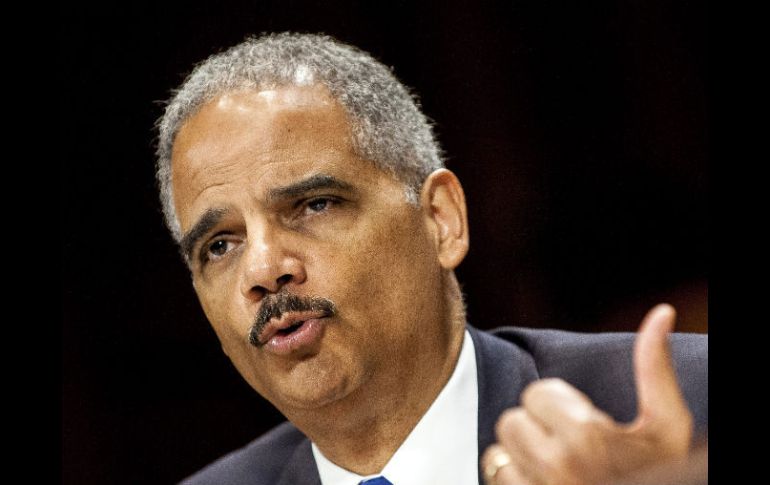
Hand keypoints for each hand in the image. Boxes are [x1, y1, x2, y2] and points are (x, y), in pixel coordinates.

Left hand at [481, 304, 693, 484]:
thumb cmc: (660, 474)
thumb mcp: (667, 426)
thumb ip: (655, 369)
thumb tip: (661, 313)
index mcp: (588, 436)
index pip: (536, 394)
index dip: (558, 405)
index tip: (583, 423)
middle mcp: (556, 466)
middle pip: (511, 421)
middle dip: (536, 428)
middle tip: (567, 444)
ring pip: (498, 454)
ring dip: (520, 457)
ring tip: (555, 467)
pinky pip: (495, 482)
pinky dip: (513, 482)